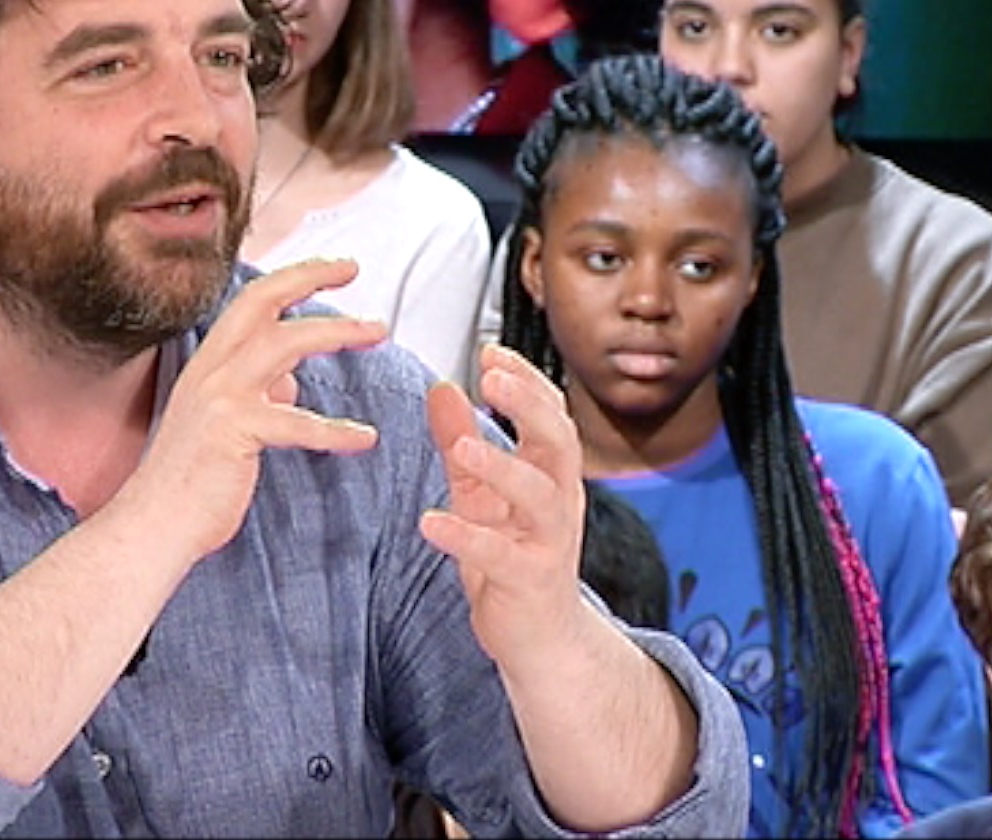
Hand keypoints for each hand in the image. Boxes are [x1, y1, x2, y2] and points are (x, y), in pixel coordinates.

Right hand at [122, 257, 387, 561]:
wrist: (154, 525)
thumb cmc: (192, 481)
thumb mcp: (224, 423)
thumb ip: (257, 393)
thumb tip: (289, 378)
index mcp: (209, 365)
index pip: (251, 302)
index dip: (292, 277)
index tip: (334, 268)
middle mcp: (210, 370)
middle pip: (263, 302)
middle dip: (310, 276)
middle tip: (353, 266)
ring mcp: (219, 398)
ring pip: (285, 343)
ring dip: (338, 332)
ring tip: (379, 331)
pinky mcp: (232, 432)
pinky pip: (297, 423)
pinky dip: (336, 430)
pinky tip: (364, 437)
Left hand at [419, 343, 587, 663]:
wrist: (540, 640)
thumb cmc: (512, 558)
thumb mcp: (481, 492)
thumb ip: (460, 439)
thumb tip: (442, 386)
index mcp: (551, 475)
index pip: (551, 415)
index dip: (526, 381)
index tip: (492, 351)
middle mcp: (559, 502)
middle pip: (559, 442)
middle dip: (528, 406)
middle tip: (492, 376)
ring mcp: (550, 543)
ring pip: (539, 497)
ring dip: (502, 466)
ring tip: (462, 446)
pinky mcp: (529, 582)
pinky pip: (502, 557)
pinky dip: (467, 538)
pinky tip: (432, 522)